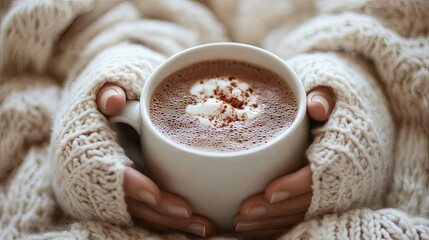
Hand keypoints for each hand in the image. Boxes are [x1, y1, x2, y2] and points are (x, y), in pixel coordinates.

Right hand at [97, 84, 215, 237]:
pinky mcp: (132, 195)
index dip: (132, 186)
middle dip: (163, 214)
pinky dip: (170, 221)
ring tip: (206, 228)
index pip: (113, 175)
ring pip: (145, 214)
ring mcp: (118, 190)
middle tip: (195, 217)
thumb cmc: (109, 101)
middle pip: (134, 204)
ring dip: (172, 224)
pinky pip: (150, 213)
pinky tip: (197, 224)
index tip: (155, 193)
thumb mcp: (105, 89)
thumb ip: (108, 91)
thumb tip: (112, 101)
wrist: (101, 116)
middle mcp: (104, 178)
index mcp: (97, 154)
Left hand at [234, 87, 334, 231]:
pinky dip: (275, 223)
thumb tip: (317, 107)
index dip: (295, 186)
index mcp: (340, 153)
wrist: (346, 117)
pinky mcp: (317, 197)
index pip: (319, 175)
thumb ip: (324, 96)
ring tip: (239, 222)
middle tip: (242, 212)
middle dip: (274, 211)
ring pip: (299, 214)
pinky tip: (251, 226)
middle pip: (305, 202)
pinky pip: (297, 216)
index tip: (269, 192)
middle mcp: (337, 177)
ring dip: (270, 221)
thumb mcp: (331, 92)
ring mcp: (328, 191)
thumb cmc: (331, 102)